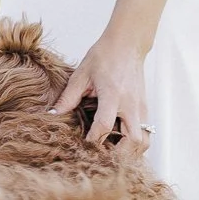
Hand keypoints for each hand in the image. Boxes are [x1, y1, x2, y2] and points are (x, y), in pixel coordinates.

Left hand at [50, 35, 150, 149]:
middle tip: (101, 155)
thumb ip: (68, 97)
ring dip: (129, 152)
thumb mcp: (81, 74)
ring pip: (144, 141)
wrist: (127, 44)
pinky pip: (145, 134)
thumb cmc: (105, 55)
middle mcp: (131, 104)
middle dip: (118, 154)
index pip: (105, 125)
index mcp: (113, 94)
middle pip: (133, 141)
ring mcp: (141, 108)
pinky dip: (134, 144)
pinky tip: (119, 142)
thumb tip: (53, 115)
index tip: (83, 147)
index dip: (94, 140)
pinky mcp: (145, 109)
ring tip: (111, 152)